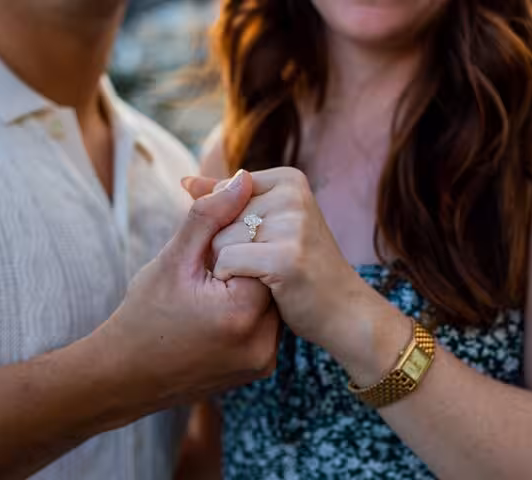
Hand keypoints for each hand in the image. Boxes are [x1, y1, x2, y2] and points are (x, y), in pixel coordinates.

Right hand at [92, 170, 278, 410]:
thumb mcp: (173, 259)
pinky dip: (249, 310)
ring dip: (249, 285)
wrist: (124, 376)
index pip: (262, 250)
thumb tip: (243, 177)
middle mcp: (263, 342)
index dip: (236, 240)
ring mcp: (263, 360)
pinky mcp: (259, 368)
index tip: (207, 251)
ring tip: (213, 290)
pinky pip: (266, 324)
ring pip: (271, 299)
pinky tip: (218, 310)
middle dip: (245, 261)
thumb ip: (209, 216)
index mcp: (242, 312)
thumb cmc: (142, 315)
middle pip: (270, 276)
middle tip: (211, 270)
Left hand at [183, 168, 401, 383]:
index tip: (264, 244)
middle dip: (229, 248)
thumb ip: (225, 201)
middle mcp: (292, 195)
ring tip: (267, 276)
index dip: (228, 229)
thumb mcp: (266, 225)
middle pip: (218, 218)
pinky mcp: (286, 257)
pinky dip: (234, 281)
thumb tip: (186, 181)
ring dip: (231, 267)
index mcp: (289, 180)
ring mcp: (292, 225)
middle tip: (269, 265)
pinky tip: (261, 287)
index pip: (222, 194)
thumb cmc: (300, 269)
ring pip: (218, 241)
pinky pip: (227, 263)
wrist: (344, 312)